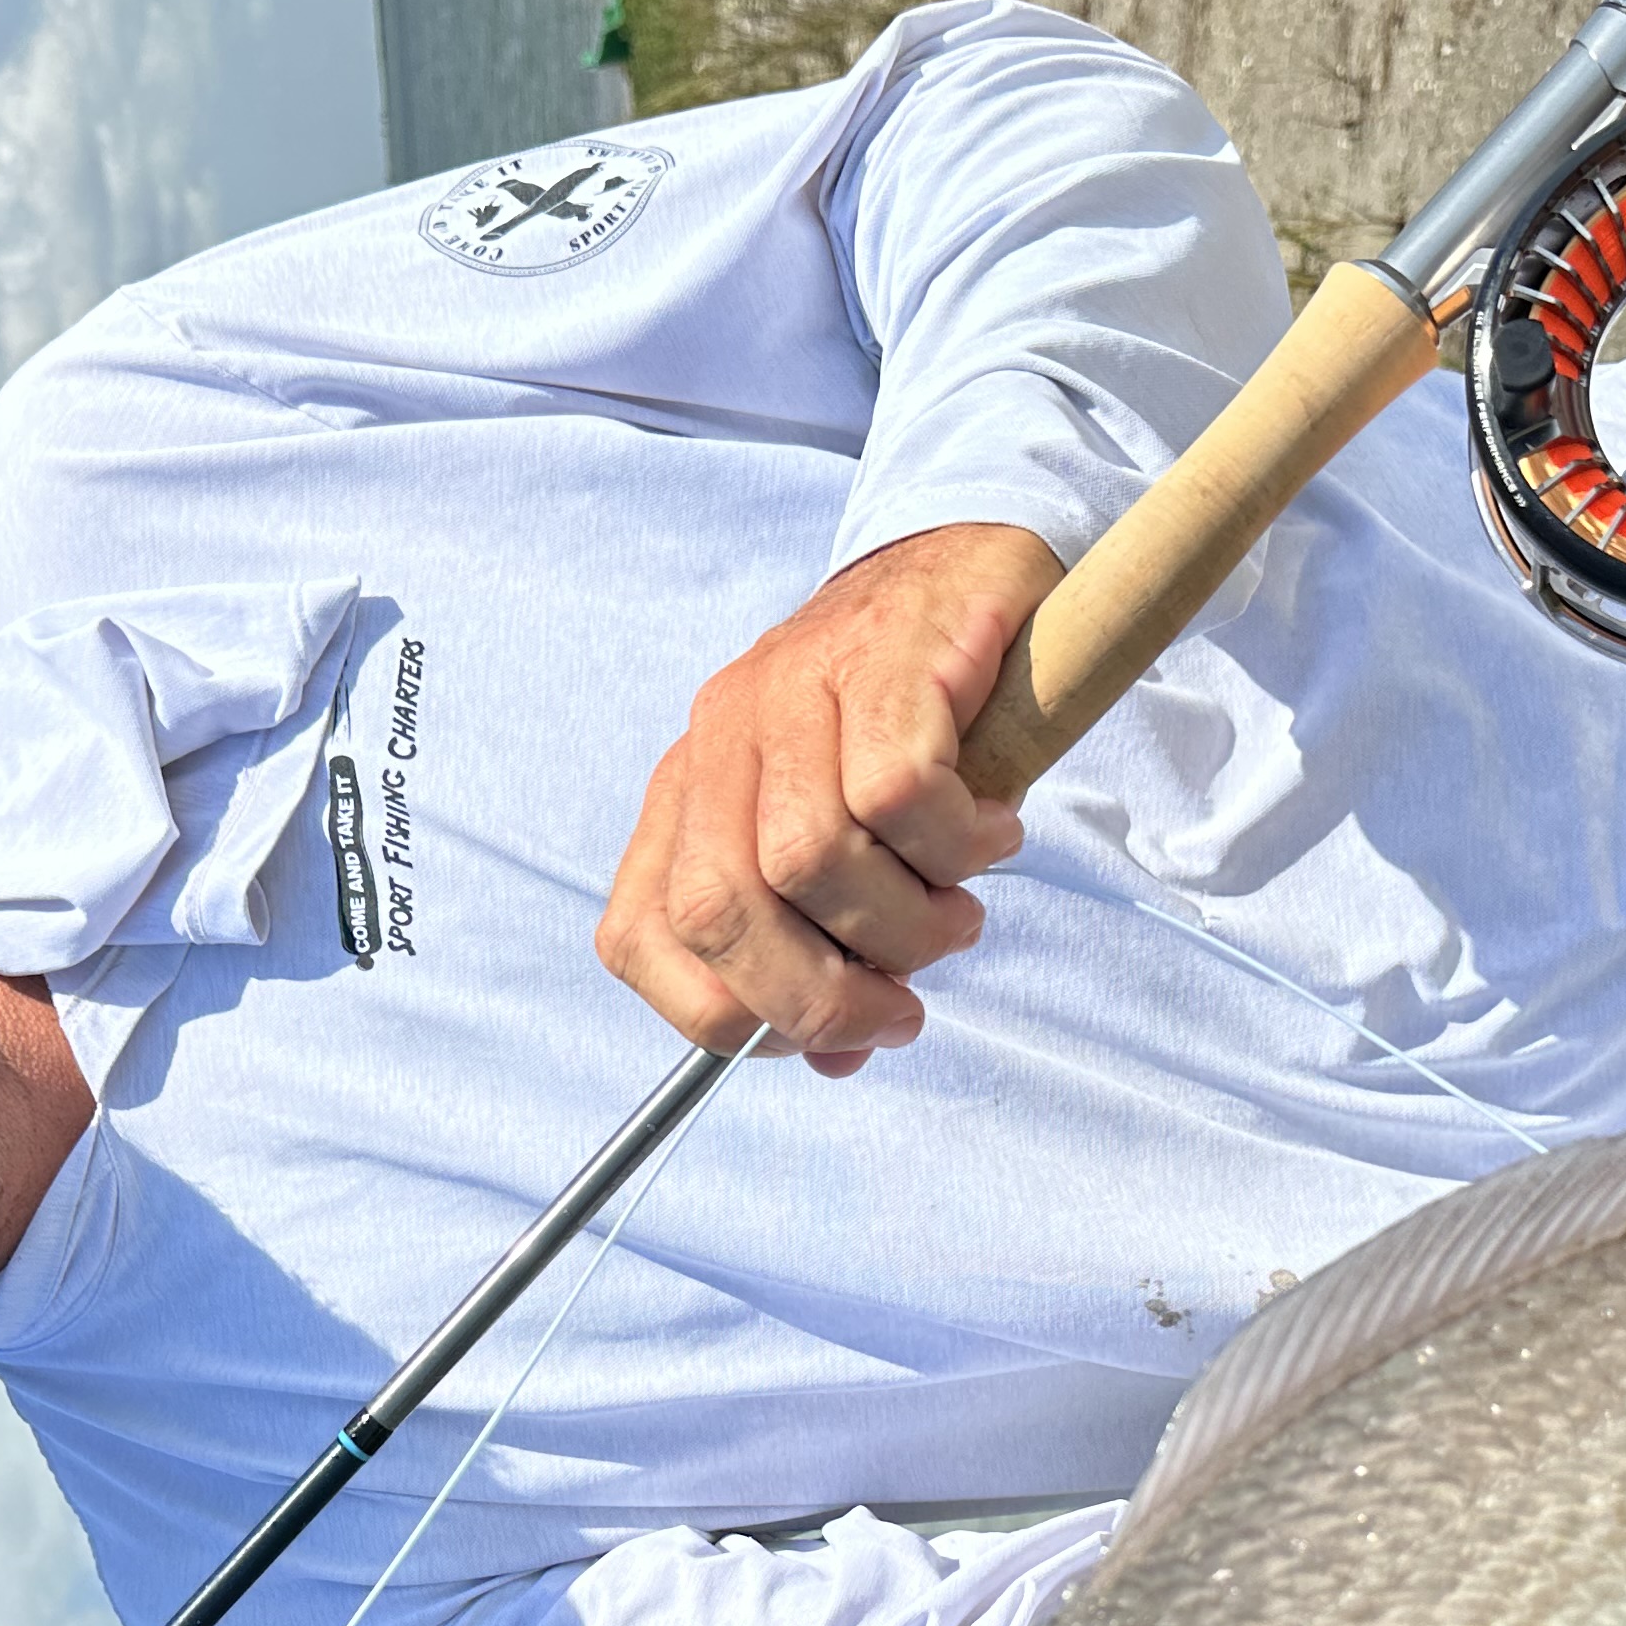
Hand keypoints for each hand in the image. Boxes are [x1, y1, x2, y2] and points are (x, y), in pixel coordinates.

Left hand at [596, 522, 1058, 1074]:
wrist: (967, 567)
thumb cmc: (905, 724)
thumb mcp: (848, 840)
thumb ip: (829, 949)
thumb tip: (839, 1058)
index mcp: (690, 795)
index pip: (639, 937)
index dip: (723, 1016)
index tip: (821, 1036)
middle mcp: (721, 739)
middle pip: (720, 911)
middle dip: (817, 998)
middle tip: (900, 1009)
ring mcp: (793, 690)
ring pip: (810, 859)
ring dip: (903, 925)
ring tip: (957, 913)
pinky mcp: (883, 658)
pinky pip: (897, 792)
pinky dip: (951, 844)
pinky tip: (986, 833)